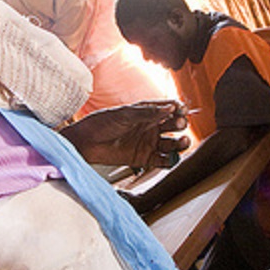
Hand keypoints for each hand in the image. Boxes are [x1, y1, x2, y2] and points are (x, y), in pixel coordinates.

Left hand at [61, 100, 190, 168]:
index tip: (182, 110)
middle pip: (174, 126)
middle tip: (179, 124)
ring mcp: (149, 143)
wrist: (86, 142)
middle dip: (180, 124)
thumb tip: (169, 108)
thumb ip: (147, 113)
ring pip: (172, 144)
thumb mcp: (125, 114)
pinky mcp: (145, 159)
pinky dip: (172, 160)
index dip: (178, 109)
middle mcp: (151, 127)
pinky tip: (174, 158)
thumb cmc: (102, 123)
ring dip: (181, 143)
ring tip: (183, 141)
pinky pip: (164, 161)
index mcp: (147, 112)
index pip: (169, 109)